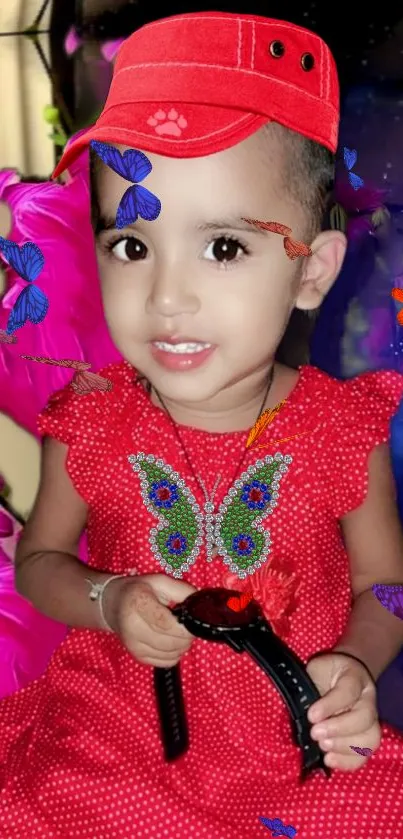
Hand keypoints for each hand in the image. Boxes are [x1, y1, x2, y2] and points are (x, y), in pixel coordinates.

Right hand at [106, 573, 195, 666]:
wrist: (113, 604)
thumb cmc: (139, 590)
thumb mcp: (159, 581)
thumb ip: (181, 590)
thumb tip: (199, 605)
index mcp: (138, 603)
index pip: (165, 623)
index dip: (184, 627)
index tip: (193, 622)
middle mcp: (132, 627)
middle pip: (169, 642)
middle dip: (186, 637)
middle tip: (188, 626)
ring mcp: (133, 645)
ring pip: (170, 654)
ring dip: (182, 645)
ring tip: (180, 632)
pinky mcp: (137, 656)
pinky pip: (166, 662)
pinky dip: (175, 654)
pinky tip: (172, 641)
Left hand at [306, 652, 380, 770]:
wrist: (335, 680)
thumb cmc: (322, 675)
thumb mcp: (315, 670)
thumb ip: (310, 684)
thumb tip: (298, 709)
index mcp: (355, 676)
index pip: (349, 690)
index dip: (331, 705)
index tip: (311, 716)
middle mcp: (368, 699)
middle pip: (364, 717)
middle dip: (338, 729)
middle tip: (315, 734)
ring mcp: (371, 721)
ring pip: (370, 739)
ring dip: (344, 747)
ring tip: (323, 748)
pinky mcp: (366, 740)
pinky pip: (365, 755)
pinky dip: (348, 761)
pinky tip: (329, 760)